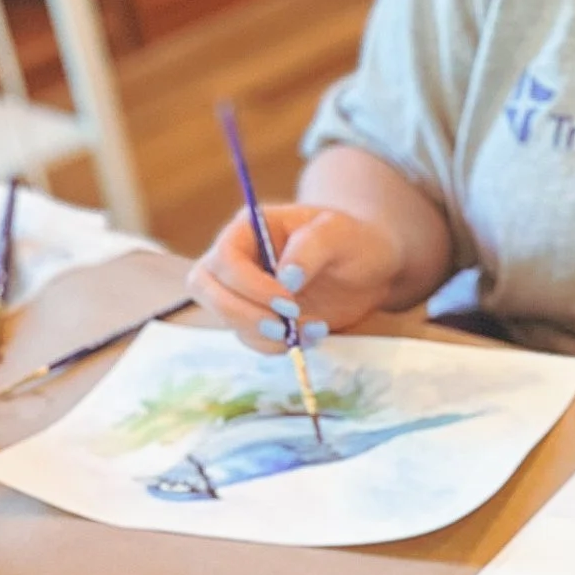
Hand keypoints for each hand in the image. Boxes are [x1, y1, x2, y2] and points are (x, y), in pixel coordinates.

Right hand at [187, 201, 403, 354]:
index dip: (248, 285)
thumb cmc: (353, 240)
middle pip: (205, 288)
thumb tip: (285, 277)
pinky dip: (276, 346)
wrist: (369, 268)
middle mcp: (237, 258)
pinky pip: (249, 338)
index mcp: (249, 228)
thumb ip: (312, 247)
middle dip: (242, 314)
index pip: (225, 258)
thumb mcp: (340, 233)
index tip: (288, 302)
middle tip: (284, 329)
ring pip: (225, 318)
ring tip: (314, 330)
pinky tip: (312, 335)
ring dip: (265, 335)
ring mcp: (242, 290)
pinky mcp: (256, 317)